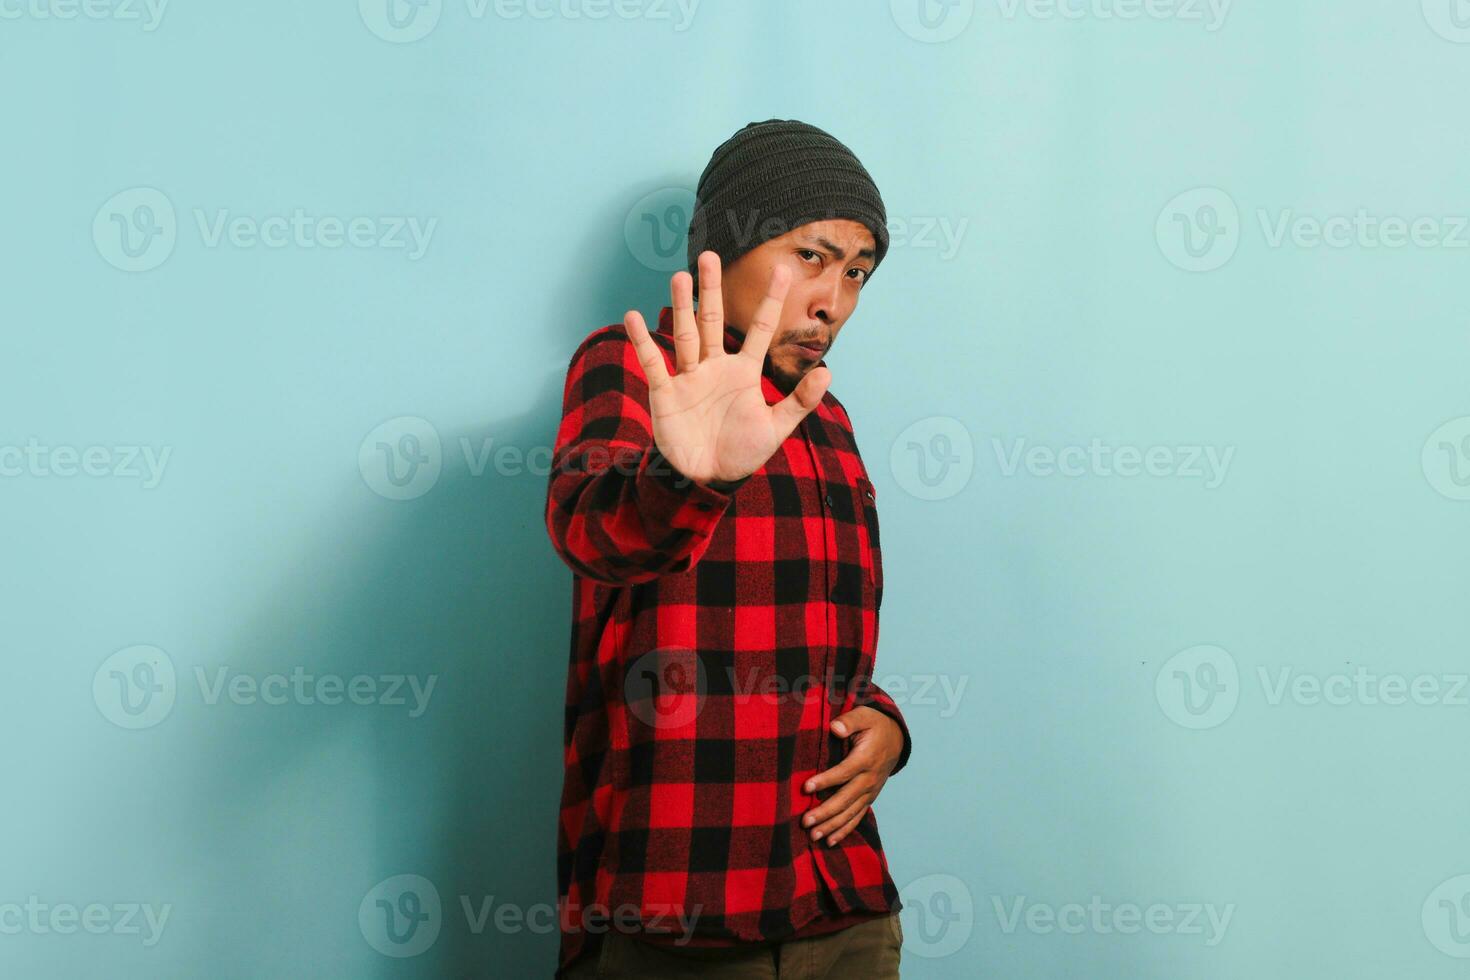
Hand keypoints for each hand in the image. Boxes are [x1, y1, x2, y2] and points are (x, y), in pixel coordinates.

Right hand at [623, 251, 830, 486]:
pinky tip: (632, 317)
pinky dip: (643, 342)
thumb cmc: (742, 453)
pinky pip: (654, 363)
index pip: (760, 329)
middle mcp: (715, 367)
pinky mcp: (665, 393)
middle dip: (712, 289)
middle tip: (709, 255)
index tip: (782, 270)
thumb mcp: (776, 428)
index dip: (771, 300)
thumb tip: (827, 372)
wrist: (707, 478)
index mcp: (744, 371)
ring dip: (683, 307)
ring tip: (680, 277)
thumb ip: (799, 401)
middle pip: (713, 320)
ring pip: (686, 335)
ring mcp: (689, 377)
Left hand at [800, 707, 902, 846]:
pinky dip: (844, 830)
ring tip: (813, 835)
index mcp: (867, 759)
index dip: (825, 781)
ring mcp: (870, 791)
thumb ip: (849, 721)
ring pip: (851, 812)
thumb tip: (835, 728)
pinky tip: (830, 841)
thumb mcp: (865, 715)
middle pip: (846, 799)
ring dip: (832, 826)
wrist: (895, 739)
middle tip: (805, 821)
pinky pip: (857, 816)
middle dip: (826, 812)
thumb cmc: (875, 725)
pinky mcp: (869, 798)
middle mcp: (870, 779)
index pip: (844, 773)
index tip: (806, 788)